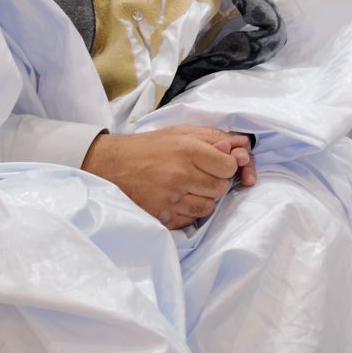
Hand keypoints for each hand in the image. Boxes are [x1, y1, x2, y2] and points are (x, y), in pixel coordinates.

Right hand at [82, 125, 251, 229]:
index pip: (228, 166)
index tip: (217, 163)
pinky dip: (189, 212)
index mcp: (188, 150)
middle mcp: (180, 175)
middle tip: (201, 175)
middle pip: (220, 188)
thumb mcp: (181, 132)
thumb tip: (241, 146)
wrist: (110, 165)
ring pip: (208, 207)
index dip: (227, 165)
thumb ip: (214, 138)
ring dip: (204, 198)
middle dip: (216, 182)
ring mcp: (170, 198)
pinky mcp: (161, 216)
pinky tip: (178, 199)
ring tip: (190, 187)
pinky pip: (190, 220)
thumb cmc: (149, 146)